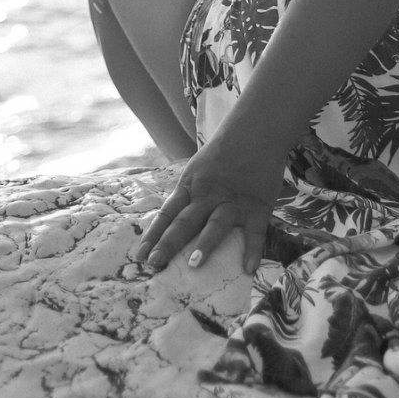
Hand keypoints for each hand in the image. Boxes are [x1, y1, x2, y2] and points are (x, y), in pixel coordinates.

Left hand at [135, 132, 287, 275]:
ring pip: (216, 225)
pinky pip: (255, 231)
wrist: (256, 129)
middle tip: (156, 263)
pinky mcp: (258, 207)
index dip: (154, 234)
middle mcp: (208, 195)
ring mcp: (233, 202)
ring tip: (194, 265)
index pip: (168, 213)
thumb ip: (190, 194)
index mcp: (191, 186)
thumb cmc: (224, 151)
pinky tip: (248, 268)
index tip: (140, 255)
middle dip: (169, 243)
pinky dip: (252, 250)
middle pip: (185, 222)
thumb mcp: (198, 168)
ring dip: (205, 245)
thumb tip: (173, 221)